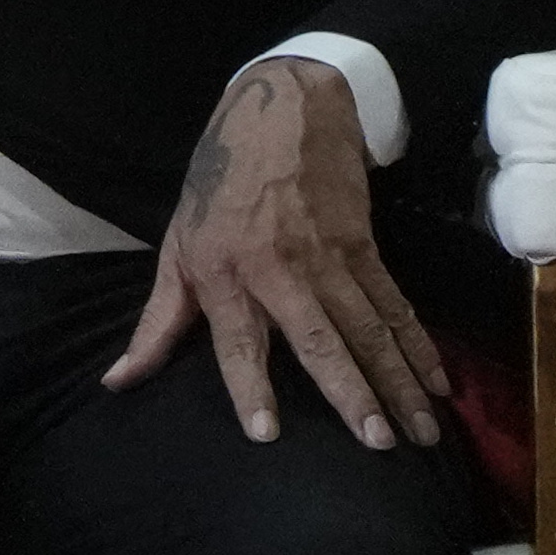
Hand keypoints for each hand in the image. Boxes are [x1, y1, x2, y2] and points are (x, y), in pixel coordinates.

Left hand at [107, 55, 445, 448]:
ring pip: (369, 328)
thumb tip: (117, 380)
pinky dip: (419, 344)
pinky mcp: (365, 244)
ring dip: (398, 381)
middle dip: (351, 393)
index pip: (235, 340)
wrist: (281, 108)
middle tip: (379, 445)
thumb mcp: (178, 247)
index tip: (266, 434)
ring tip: (423, 431)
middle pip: (320, 339)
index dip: (248, 385)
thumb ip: (158, 320)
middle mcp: (278, 268)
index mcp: (223, 271)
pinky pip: (395, 304)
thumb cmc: (217, 185)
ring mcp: (328, 256)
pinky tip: (438, 382)